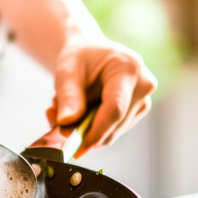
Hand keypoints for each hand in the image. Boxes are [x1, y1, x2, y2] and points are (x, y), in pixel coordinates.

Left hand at [48, 36, 156, 158]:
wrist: (90, 52)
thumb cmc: (80, 57)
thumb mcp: (67, 71)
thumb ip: (68, 97)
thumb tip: (66, 123)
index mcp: (128, 68)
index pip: (115, 108)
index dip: (96, 131)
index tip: (77, 145)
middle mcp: (143, 85)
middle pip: (115, 124)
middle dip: (84, 130)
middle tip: (54, 117)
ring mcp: (143, 100)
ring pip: (113, 132)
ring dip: (86, 129)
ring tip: (68, 108)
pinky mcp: (137, 112)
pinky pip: (113, 131)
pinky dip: (93, 128)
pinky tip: (80, 112)